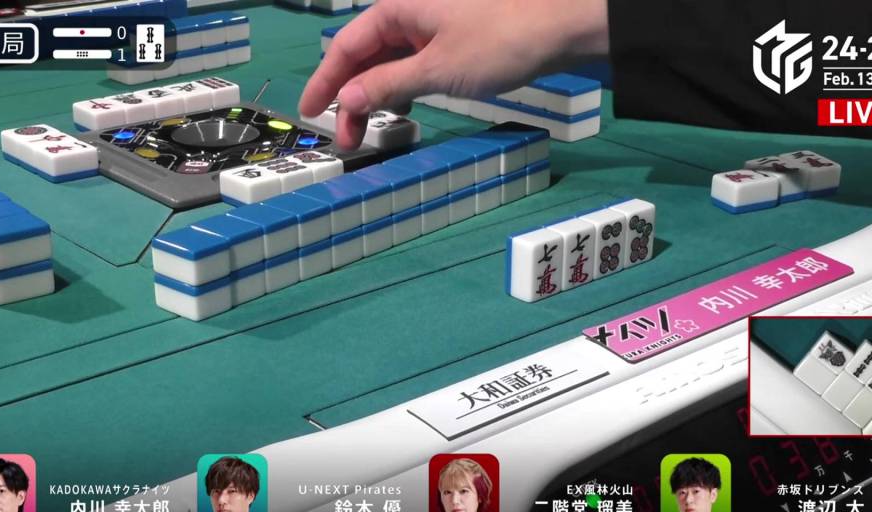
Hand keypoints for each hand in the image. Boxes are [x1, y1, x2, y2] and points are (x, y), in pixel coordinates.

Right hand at [299, 0, 608, 148]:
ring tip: (369, 132)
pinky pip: (413, 64)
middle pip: (365, 55)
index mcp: (398, 8)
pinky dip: (402, 88)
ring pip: (389, 62)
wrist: (561, 26)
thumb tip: (347, 98)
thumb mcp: (437, 69)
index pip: (346, 45)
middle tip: (345, 138)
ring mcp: (433, 26)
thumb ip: (388, 84)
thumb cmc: (498, 41)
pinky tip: (400, 110)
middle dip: (350, 95)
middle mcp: (410, 12)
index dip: (324, 80)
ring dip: (375, 96)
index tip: (310, 112)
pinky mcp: (453, 40)